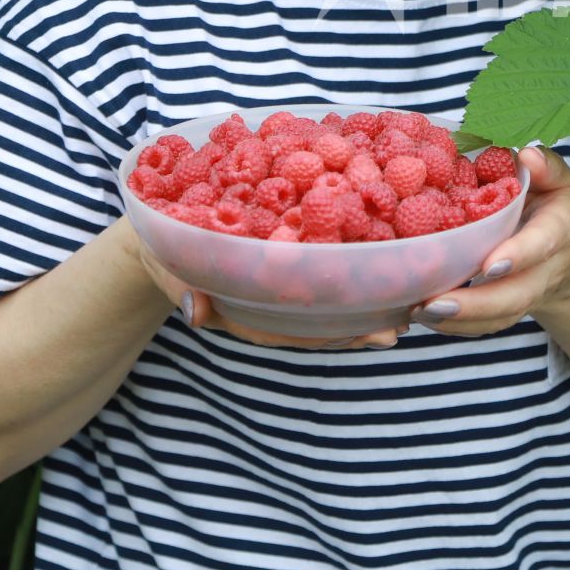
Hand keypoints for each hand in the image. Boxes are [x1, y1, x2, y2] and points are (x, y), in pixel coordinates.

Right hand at [131, 224, 402, 350]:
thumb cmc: (168, 255)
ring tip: (410, 302)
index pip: (297, 331)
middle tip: (404, 325)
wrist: (159, 234)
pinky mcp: (286, 255)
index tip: (369, 335)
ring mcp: (281, 285)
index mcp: (249, 311)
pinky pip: (324, 267)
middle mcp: (273, 302)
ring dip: (366, 300)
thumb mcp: (170, 268)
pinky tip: (387, 261)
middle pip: (323, 320)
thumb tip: (195, 310)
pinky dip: (353, 268)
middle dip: (361, 324)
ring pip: (329, 300)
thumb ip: (183, 287)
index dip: (332, 335)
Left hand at [410, 146, 569, 336]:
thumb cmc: (556, 203)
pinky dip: (454, 326)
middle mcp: (545, 270)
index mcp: (559, 230)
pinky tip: (422, 316)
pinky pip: (485, 324)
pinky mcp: (508, 308)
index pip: (541, 245)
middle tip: (434, 303)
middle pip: (515, 296)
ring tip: (420, 312)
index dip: (518, 256)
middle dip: (476, 305)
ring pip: (498, 317)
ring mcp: (527, 293)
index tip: (488, 265)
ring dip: (459, 321)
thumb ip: (548, 165)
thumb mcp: (559, 178)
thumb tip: (527, 154)